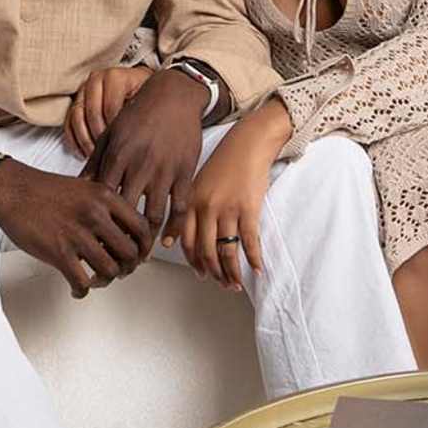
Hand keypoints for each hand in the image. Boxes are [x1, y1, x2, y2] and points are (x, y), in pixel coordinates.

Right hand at [0, 163, 156, 298]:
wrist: (11, 188)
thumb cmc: (45, 190)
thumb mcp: (86, 187)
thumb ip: (107, 207)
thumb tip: (125, 233)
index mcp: (105, 197)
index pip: (142, 228)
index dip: (145, 247)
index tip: (140, 256)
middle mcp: (95, 215)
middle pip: (130, 253)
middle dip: (127, 268)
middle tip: (120, 271)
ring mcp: (77, 234)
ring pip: (109, 270)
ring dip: (105, 281)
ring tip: (97, 280)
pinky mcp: (58, 252)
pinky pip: (82, 281)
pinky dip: (82, 291)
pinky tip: (77, 289)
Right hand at [65, 62, 148, 158]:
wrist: (134, 83)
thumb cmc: (142, 91)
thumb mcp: (146, 95)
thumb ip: (139, 108)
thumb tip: (134, 131)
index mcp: (114, 77)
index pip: (110, 106)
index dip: (114, 127)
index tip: (121, 142)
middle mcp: (95, 80)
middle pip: (91, 112)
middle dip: (99, 135)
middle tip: (108, 151)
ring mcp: (82, 91)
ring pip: (76, 117)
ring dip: (84, 139)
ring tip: (95, 154)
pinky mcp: (74, 103)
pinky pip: (68, 123)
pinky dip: (73, 140)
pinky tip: (83, 153)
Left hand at [87, 67, 212, 237]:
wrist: (174, 96)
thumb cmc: (139, 114)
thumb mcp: (111, 133)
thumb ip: (96, 160)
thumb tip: (78, 186)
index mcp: (119, 156)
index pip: (103, 198)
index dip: (97, 221)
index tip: (92, 239)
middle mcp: (140, 165)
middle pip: (126, 212)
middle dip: (119, 236)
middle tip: (113, 255)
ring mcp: (165, 170)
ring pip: (153, 214)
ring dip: (145, 238)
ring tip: (138, 253)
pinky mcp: (185, 172)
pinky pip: (179, 206)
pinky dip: (174, 227)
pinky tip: (167, 241)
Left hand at [173, 115, 281, 290]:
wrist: (249, 142)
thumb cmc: (224, 163)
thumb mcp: (197, 184)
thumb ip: (185, 211)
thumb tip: (170, 241)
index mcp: (191, 202)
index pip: (187, 241)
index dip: (194, 262)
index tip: (201, 274)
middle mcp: (206, 208)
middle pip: (206, 251)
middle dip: (213, 273)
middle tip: (221, 284)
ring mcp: (227, 209)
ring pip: (226, 250)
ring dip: (231, 272)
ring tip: (235, 283)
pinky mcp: (248, 208)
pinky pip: (249, 241)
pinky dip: (253, 259)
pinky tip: (257, 269)